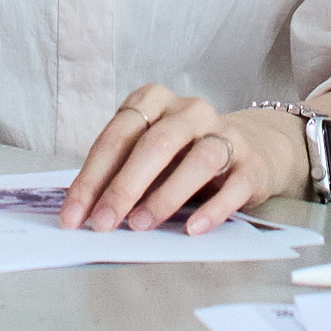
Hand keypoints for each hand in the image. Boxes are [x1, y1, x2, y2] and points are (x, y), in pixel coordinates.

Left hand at [63, 88, 294, 232]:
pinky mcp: (252, 164)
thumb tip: (87, 213)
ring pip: (197, 160)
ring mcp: (225, 134)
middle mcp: (191, 111)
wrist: (257, 148)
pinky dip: (212, 209)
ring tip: (140, 225)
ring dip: (164, 196)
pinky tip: (191, 229)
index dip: (92, 177)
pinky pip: (234, 186)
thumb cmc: (186, 154)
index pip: (118, 136)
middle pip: (155, 144)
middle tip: (102, 223)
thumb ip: (122, 172)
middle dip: (124, 187)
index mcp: (156, 101)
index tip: (73, 216)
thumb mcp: (151, 153)